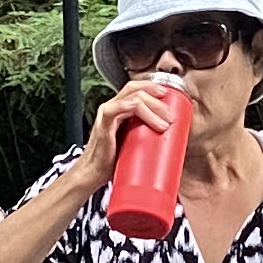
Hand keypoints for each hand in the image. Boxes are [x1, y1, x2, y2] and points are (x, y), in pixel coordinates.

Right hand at [71, 76, 193, 196]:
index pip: (136, 88)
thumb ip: (144, 134)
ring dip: (153, 108)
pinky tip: (149, 117)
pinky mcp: (104, 124)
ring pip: (133, 98)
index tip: (170, 97)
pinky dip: (136, 108)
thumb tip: (170, 137)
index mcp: (118, 109)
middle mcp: (111, 107)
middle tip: (170, 117)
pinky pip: (119, 108)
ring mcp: (107, 114)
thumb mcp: (131, 142)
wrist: (92, 174)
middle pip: (137, 90)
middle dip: (158, 100)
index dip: (153, 88)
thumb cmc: (111, 161)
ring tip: (165, 124)